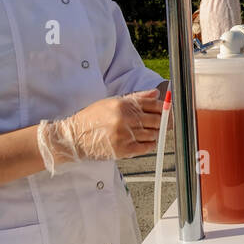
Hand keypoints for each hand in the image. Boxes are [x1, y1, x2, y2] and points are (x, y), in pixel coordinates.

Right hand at [38, 90, 163, 172]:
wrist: (74, 137)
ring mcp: (125, 135)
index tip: (169, 111)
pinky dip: (150, 145)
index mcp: (123, 104)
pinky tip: (145, 142)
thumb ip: (135, 98)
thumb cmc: (91, 119)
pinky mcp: (123, 149)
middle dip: (165, 122)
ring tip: (151, 133)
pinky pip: (146, 147)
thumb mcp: (111, 102)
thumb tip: (155, 93)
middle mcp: (125, 118)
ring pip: (153, 134)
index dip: (165, 108)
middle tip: (168, 124)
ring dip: (156, 134)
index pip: (153, 104)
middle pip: (156, 120)